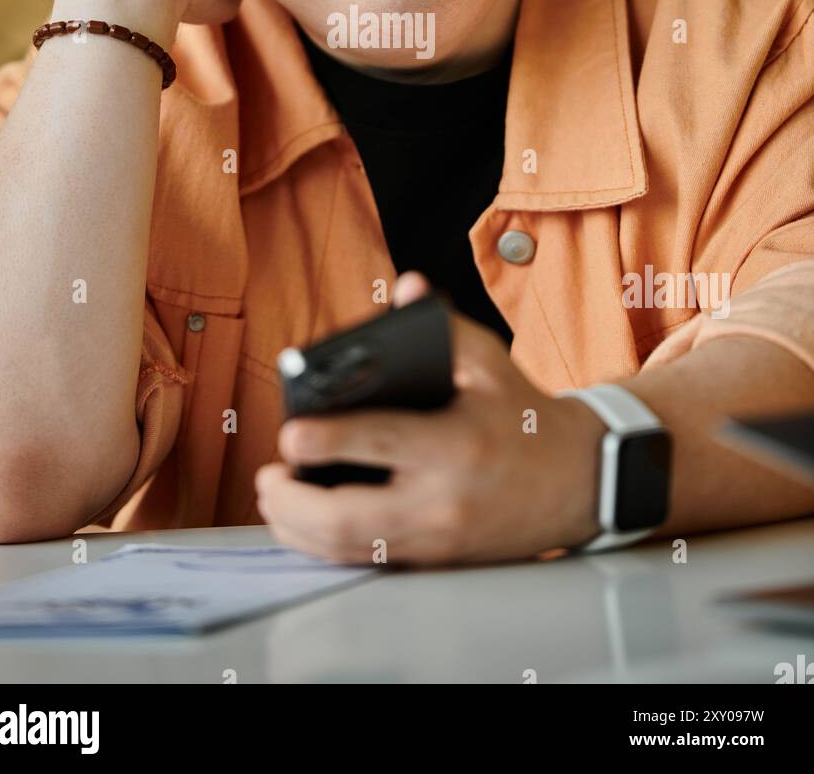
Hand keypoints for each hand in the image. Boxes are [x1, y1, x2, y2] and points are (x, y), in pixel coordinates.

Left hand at [256, 272, 603, 565]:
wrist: (581, 482)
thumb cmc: (525, 416)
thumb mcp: (491, 362)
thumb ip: (442, 325)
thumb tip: (407, 286)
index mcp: (454, 444)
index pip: (376, 445)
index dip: (325, 440)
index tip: (290, 432)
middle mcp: (442, 500)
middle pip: (347, 518)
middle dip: (292, 501)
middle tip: (268, 474)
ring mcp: (437, 540)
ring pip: (349, 550)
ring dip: (299, 528)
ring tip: (276, 496)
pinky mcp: (435, 561)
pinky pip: (368, 562)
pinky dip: (327, 545)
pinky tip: (306, 522)